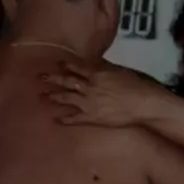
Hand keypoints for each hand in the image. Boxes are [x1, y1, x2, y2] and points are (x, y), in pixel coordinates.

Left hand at [41, 62, 159, 125]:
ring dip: (54, 97)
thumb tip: (98, 63)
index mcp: (97, 74)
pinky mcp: (92, 118)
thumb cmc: (137, 86)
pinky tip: (56, 119)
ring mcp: (89, 103)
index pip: (78, 68)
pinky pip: (75, 118)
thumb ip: (107, 68)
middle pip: (67, 81)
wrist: (143, 104)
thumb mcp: (121, 71)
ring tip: (42, 97)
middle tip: (40, 77)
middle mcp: (89, 87)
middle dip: (53, 78)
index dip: (67, 65)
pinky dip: (65, 119)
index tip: (57, 63)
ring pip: (67, 98)